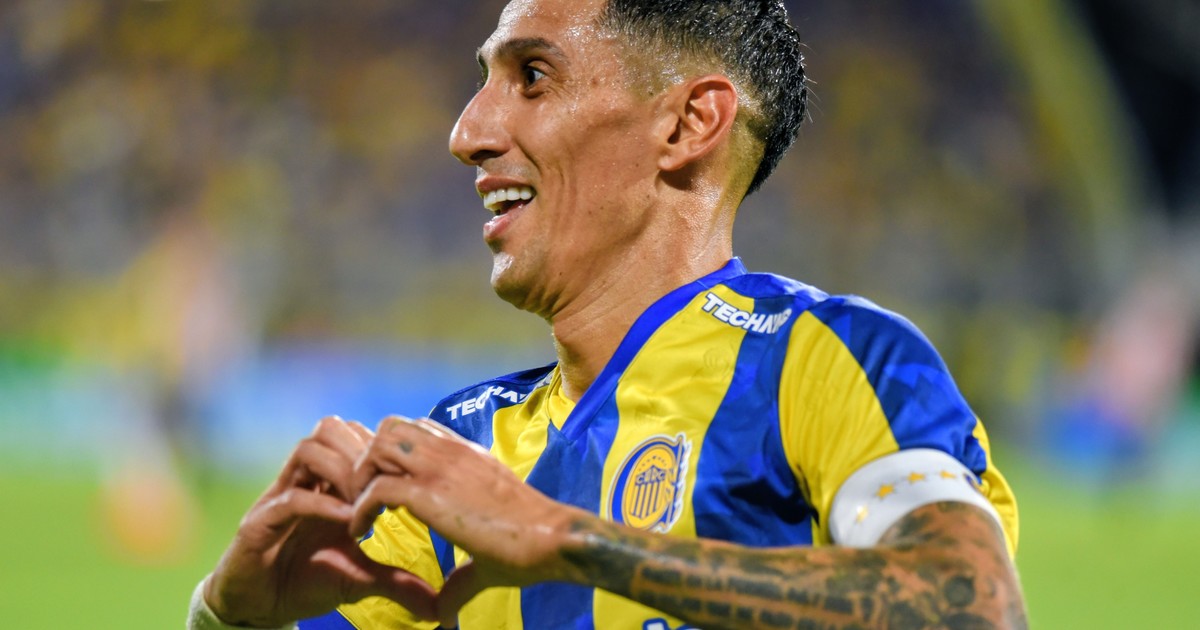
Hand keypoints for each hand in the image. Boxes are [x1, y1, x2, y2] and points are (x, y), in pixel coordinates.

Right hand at [206, 417, 437, 626]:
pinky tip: (347, 522)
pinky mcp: (259, 522)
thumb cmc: (308, 580)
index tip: (406, 477)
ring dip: (342, 470)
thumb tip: (437, 607)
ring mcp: (280, 496)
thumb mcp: (360, 578)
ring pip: (308, 449)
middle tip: (383, 486)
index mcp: (329, 484)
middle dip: (363, 452)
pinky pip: (290, 498)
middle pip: (331, 429)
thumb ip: (396, 582)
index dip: (382, 450)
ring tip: (363, 503)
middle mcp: (304, 481)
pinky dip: (322, 504)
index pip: (355, 437)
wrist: (260, 607)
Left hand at [348, 416, 588, 626]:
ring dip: (361, 477)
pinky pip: (377, 487)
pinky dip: (360, 508)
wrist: (551, 539)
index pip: (417, 429)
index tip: (385, 492)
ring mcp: (440, 468)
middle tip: (366, 497)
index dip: (393, 456)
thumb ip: (459, 579)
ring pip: (379, 445)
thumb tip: (445, 616)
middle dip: (369, 459)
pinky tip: (360, 533)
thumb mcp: (484, 553)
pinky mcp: (430, 492)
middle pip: (390, 427)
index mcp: (465, 456)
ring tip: (362, 512)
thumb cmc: (528, 547)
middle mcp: (450, 452)